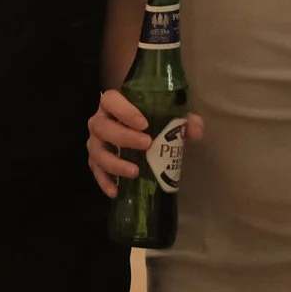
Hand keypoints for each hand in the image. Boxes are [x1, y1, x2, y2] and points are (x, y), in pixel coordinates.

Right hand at [86, 89, 205, 196]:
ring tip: (134, 172)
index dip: (124, 110)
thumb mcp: (166, 118)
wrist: (137, 134)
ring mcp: (95, 142)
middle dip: (123, 137)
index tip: (144, 123)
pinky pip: (95, 172)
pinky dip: (104, 182)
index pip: (110, 100)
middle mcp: (99, 121)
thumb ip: (183, 121)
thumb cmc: (149, 122)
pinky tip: (115, 191)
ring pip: (96, 151)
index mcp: (113, 105)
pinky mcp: (94, 161)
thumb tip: (196, 130)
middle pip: (101, 126)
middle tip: (147, 144)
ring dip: (114, 163)